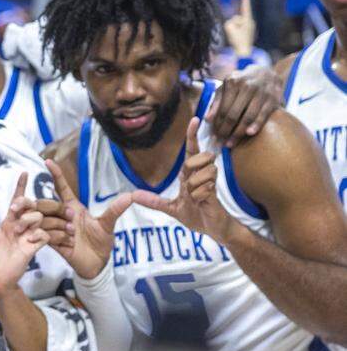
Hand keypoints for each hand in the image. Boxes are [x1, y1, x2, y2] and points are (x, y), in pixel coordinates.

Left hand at [0, 172, 49, 293]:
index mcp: (8, 223)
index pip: (17, 201)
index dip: (21, 187)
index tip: (25, 172)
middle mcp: (20, 228)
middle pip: (31, 206)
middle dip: (25, 202)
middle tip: (15, 209)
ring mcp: (28, 237)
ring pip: (38, 218)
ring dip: (29, 219)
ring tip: (18, 230)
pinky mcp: (33, 248)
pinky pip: (44, 235)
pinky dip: (38, 234)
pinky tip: (29, 240)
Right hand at [37, 160, 132, 278]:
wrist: (97, 264)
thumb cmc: (101, 242)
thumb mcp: (108, 224)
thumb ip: (115, 210)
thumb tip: (131, 196)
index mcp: (73, 207)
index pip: (61, 187)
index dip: (55, 174)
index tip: (48, 160)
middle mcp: (61, 216)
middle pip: (46, 203)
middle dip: (56, 209)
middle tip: (73, 222)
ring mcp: (55, 228)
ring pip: (44, 219)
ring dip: (59, 226)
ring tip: (73, 235)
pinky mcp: (52, 242)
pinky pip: (45, 234)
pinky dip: (57, 238)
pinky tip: (68, 244)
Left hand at [133, 117, 236, 243]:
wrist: (215, 229)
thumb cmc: (197, 215)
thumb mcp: (171, 209)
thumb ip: (154, 202)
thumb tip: (133, 195)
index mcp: (190, 176)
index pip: (192, 151)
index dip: (192, 136)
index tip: (194, 120)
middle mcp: (202, 175)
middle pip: (199, 157)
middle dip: (193, 167)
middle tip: (190, 186)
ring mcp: (211, 183)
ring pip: (204, 172)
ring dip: (196, 185)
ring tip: (196, 197)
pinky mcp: (216, 194)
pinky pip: (206, 188)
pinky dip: (200, 196)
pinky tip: (202, 202)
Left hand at [205, 58, 280, 146]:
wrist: (267, 72)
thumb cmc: (242, 82)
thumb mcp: (227, 87)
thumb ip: (217, 102)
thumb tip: (207, 119)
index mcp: (232, 82)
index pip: (222, 109)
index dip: (217, 124)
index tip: (214, 136)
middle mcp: (246, 86)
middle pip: (233, 114)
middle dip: (225, 131)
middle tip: (221, 143)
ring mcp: (261, 92)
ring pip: (247, 117)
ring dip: (238, 133)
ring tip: (231, 143)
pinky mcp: (273, 98)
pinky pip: (263, 115)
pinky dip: (256, 125)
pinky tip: (249, 134)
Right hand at [222, 0, 255, 57]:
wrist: (244, 52)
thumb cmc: (238, 41)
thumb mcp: (230, 29)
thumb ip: (229, 22)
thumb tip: (231, 22)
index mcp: (248, 21)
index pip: (245, 9)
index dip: (244, 2)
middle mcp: (250, 23)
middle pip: (237, 18)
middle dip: (234, 24)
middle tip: (234, 34)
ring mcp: (249, 28)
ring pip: (237, 24)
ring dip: (234, 29)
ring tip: (236, 38)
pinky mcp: (247, 32)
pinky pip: (238, 28)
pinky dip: (236, 32)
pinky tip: (237, 38)